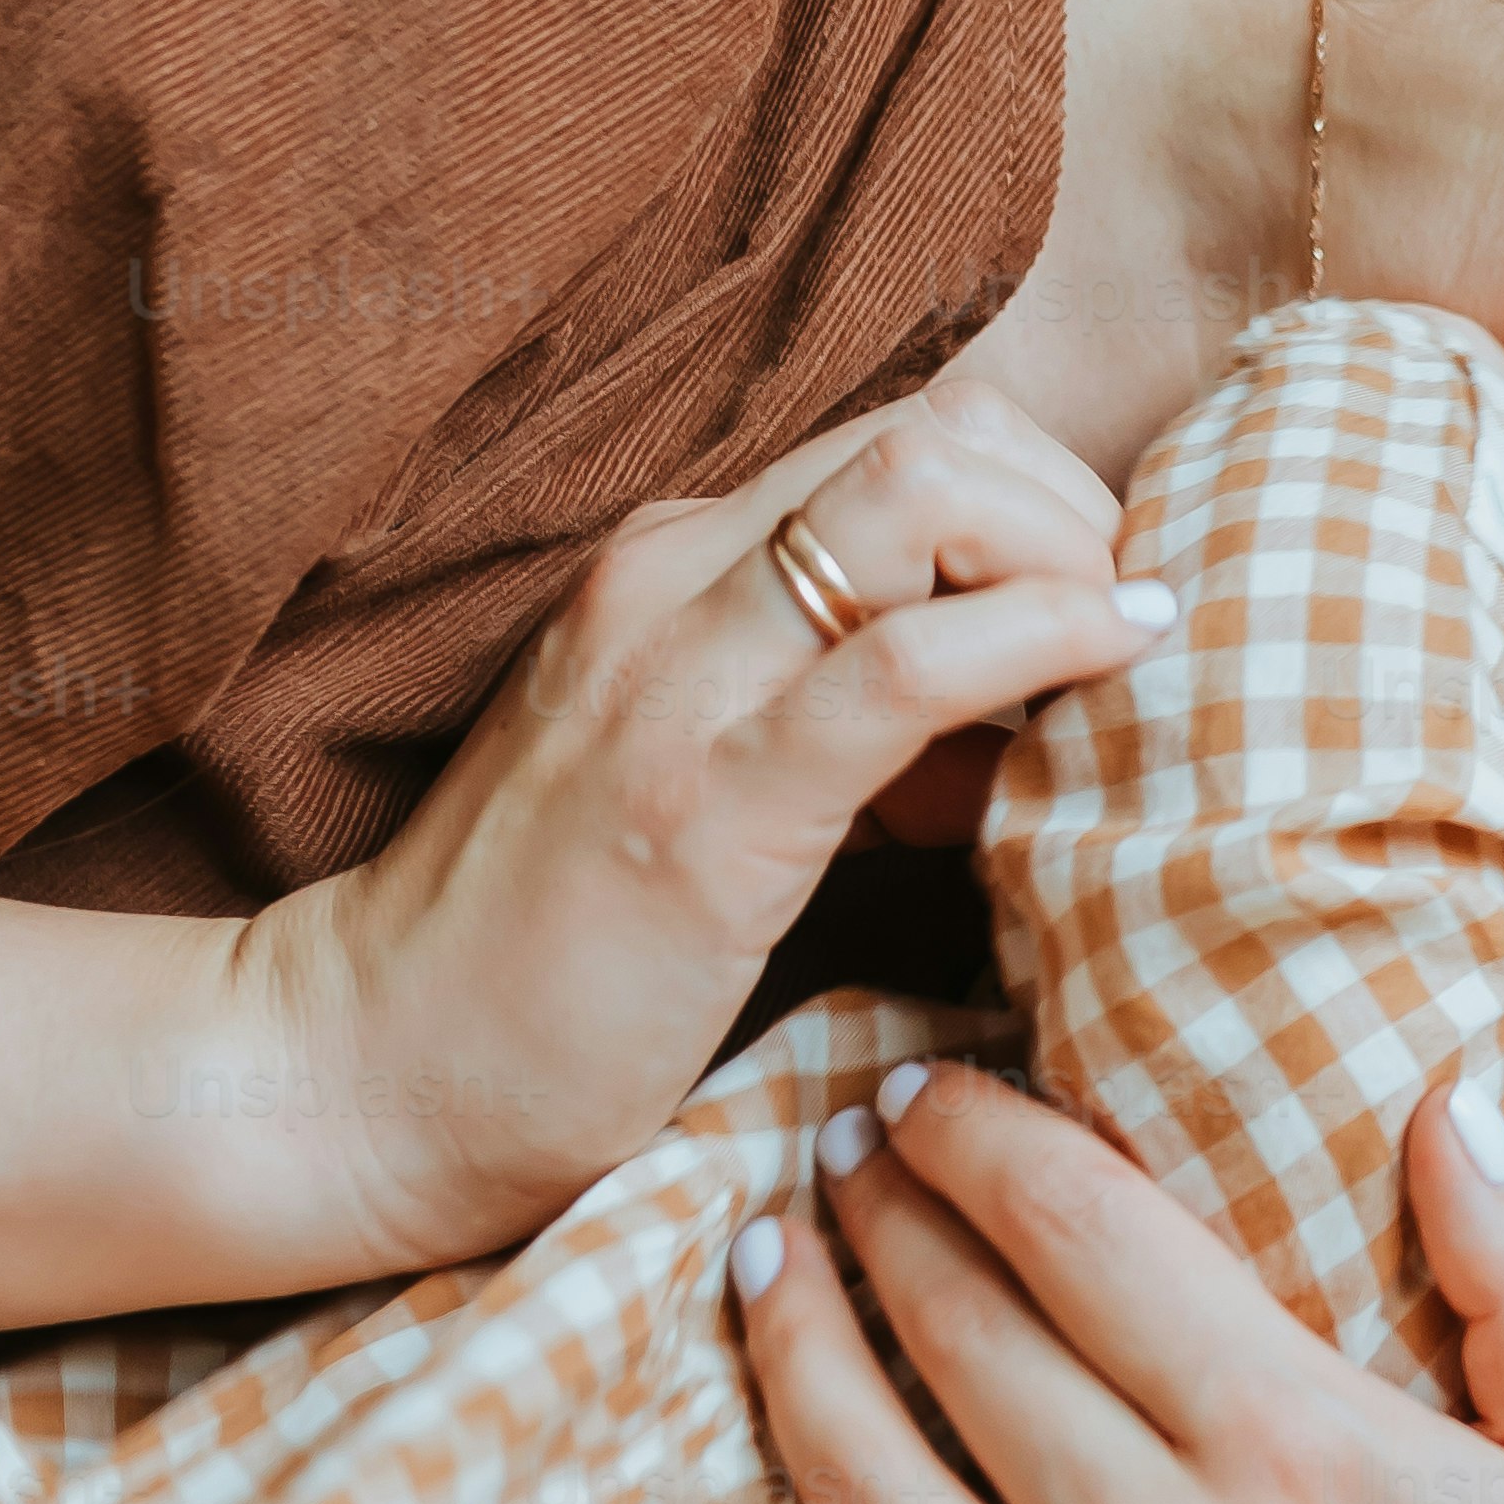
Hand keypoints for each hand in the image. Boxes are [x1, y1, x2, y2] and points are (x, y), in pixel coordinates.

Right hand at [252, 371, 1169, 1272]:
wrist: (373, 1073)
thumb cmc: (552, 958)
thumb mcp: (719, 797)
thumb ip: (852, 738)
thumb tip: (1015, 728)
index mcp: (668, 570)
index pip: (899, 437)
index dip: (1036, 493)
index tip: (1099, 600)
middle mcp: (668, 581)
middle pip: (932, 430)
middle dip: (1073, 505)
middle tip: (1130, 624)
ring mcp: (680, 677)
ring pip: (924, 495)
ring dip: (1069, 555)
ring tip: (1128, 651)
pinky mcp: (712, 798)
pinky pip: (908, 663)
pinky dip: (1043, 640)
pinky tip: (1113, 669)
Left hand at [540, 1072, 1503, 1503]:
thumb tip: (1456, 1094)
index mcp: (1297, 1457)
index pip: (1077, 1228)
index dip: (978, 1132)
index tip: (931, 1089)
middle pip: (950, 1325)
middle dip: (877, 1207)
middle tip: (842, 1148)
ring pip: (848, 1478)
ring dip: (783, 1342)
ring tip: (763, 1259)